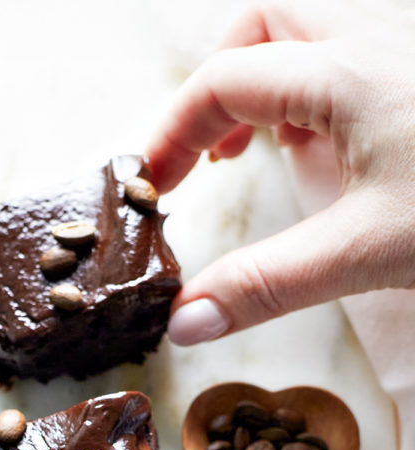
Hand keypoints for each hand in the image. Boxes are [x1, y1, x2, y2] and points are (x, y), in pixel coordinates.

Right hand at [148, 0, 414, 344]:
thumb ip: (269, 285)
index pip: (226, 80)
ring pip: (320, 26)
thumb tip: (187, 323)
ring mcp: (410, 49)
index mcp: (347, 71)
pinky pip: (362, 54)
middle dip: (227, 77)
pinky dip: (328, 89)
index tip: (156, 188)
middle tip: (217, 150)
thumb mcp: (368, 251)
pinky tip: (339, 147)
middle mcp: (379, 36)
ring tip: (268, 146)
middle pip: (271, 17)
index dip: (176, 132)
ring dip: (278, 75)